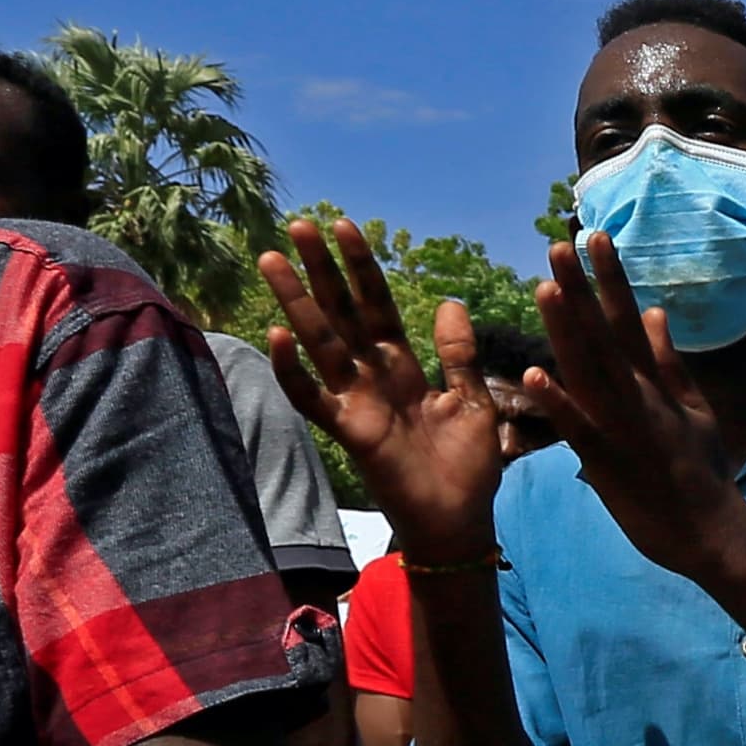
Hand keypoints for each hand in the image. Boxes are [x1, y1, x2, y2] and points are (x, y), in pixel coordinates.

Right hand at [259, 219, 504, 564]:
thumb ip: (458, 353)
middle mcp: (373, 378)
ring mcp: (356, 402)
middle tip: (297, 225)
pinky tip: (277, 335)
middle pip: (341, 314)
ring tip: (273, 260)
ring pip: (320, 342)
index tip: (344, 227)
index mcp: (403, 367)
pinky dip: (292, 370)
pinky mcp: (349, 432)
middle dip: (320, 271)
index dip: (361, 268)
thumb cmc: (467, 468)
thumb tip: (451, 301)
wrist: (461, 521)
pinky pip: (312, 398)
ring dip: (296, 301)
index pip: (376, 306)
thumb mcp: (472, 400)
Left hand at [526, 233, 745, 583]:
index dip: (610, 278)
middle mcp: (638, 395)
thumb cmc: (703, 471)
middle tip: (558, 246)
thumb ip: (670, 362)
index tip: (595, 238)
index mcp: (655, 383)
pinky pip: (576, 427)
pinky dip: (557, 401)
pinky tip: (534, 375)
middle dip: (581, 288)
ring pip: (588, 370)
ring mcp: (621, 426)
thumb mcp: (694, 408)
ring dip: (566, 329)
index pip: (628, 319)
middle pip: (603, 334)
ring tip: (545, 288)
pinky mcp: (606, 461)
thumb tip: (655, 312)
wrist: (710, 530)